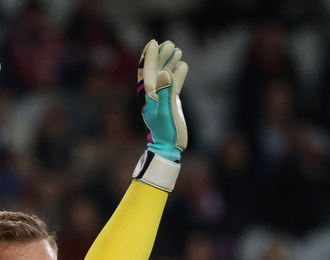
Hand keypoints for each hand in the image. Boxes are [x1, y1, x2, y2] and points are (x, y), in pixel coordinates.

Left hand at [138, 39, 187, 161]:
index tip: (154, 43)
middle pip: (155, 69)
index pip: (147, 70)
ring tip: (177, 50)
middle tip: (169, 44)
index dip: (150, 56)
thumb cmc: (165, 131)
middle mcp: (153, 93)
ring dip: (169, 62)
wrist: (168, 147)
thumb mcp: (165, 111)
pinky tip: (183, 65)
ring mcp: (162, 97)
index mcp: (148, 94)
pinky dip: (177, 74)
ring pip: (164, 75)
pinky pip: (172, 84)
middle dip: (161, 55)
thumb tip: (164, 73)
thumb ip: (165, 92)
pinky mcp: (170, 102)